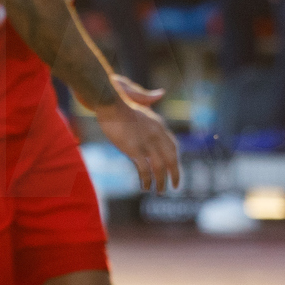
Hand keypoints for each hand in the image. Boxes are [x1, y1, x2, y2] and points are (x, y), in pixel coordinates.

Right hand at [94, 77, 178, 192]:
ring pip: (160, 168)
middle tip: (174, 186)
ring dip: (161, 182)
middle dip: (174, 174)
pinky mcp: (134, 150)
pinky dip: (146, 180)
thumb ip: (151, 104)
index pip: (173, 146)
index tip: (174, 169)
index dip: (174, 159)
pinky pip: (145, 170)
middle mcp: (157, 135)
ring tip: (160, 191)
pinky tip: (145, 187)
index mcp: (159, 125)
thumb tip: (161, 93)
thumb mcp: (141, 103)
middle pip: (171, 159)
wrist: (110, 103)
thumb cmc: (120, 102)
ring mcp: (146, 143)